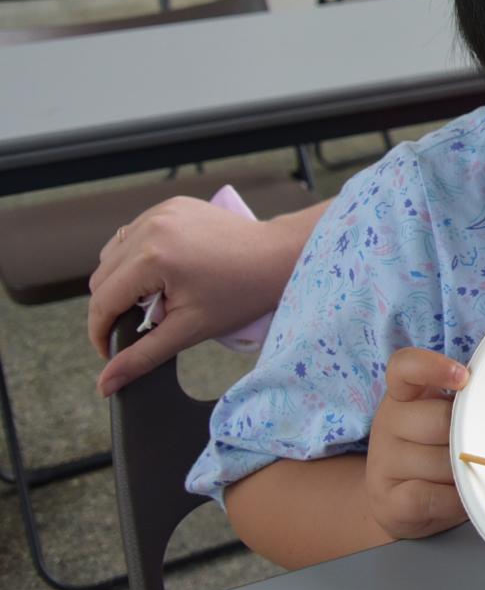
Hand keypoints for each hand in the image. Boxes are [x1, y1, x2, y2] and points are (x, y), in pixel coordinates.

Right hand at [87, 197, 292, 395]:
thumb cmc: (242, 293)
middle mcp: (150, 227)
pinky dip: (138, 256)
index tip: (110, 351)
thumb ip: (142, 356)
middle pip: (101, 278)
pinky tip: (164, 271)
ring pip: (112, 254)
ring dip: (123, 279)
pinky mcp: (171, 205)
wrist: (280, 256)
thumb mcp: (189, 329)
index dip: (100, 333)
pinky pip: (134, 234)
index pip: (102, 301)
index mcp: (151, 257)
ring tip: (156, 298)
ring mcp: (161, 211)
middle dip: (113, 306)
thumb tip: (105, 384)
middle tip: (144, 323)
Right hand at [366, 348, 468, 541]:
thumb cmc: (436, 452)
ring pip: (442, 462)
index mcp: (404, 396)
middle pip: (440, 421)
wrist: (400, 506)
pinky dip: (455, 500)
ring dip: (466, 472)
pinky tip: (462, 497)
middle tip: (482, 447)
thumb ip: (467, 406)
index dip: (431, 367)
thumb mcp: (446, 421)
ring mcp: (383, 463)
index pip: (404, 367)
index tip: (464, 378)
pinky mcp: (387, 500)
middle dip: (470, 437)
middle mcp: (388, 423)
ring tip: (470, 475)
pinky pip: (432, 496)